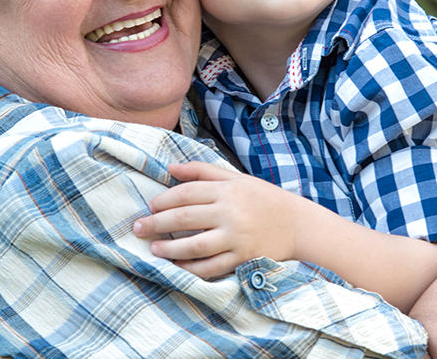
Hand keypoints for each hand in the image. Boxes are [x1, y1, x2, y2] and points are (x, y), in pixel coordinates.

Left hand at [132, 162, 309, 278]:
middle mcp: (230, 213)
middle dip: (156, 223)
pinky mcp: (242, 259)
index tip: (149, 207)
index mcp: (227, 190)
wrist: (298, 224)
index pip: (186, 193)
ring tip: (154, 248)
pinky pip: (210, 267)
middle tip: (137, 228)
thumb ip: (202, 171)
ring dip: (169, 248)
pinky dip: (190, 269)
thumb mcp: (236, 179)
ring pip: (194, 246)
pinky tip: (176, 266)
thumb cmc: (263, 198)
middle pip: (184, 218)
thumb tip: (170, 167)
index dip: (163, 200)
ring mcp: (236, 238)